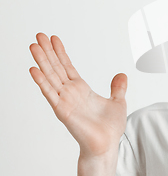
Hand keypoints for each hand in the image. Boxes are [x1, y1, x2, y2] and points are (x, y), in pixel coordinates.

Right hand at [29, 33, 126, 156]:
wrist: (107, 144)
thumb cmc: (109, 128)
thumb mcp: (118, 102)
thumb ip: (118, 88)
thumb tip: (121, 75)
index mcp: (81, 89)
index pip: (67, 66)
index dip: (60, 53)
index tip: (53, 39)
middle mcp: (70, 93)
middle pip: (56, 67)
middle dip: (48, 51)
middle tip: (38, 35)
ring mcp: (64, 101)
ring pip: (51, 76)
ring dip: (42, 61)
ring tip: (33, 46)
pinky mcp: (62, 110)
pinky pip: (50, 93)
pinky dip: (42, 82)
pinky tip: (34, 70)